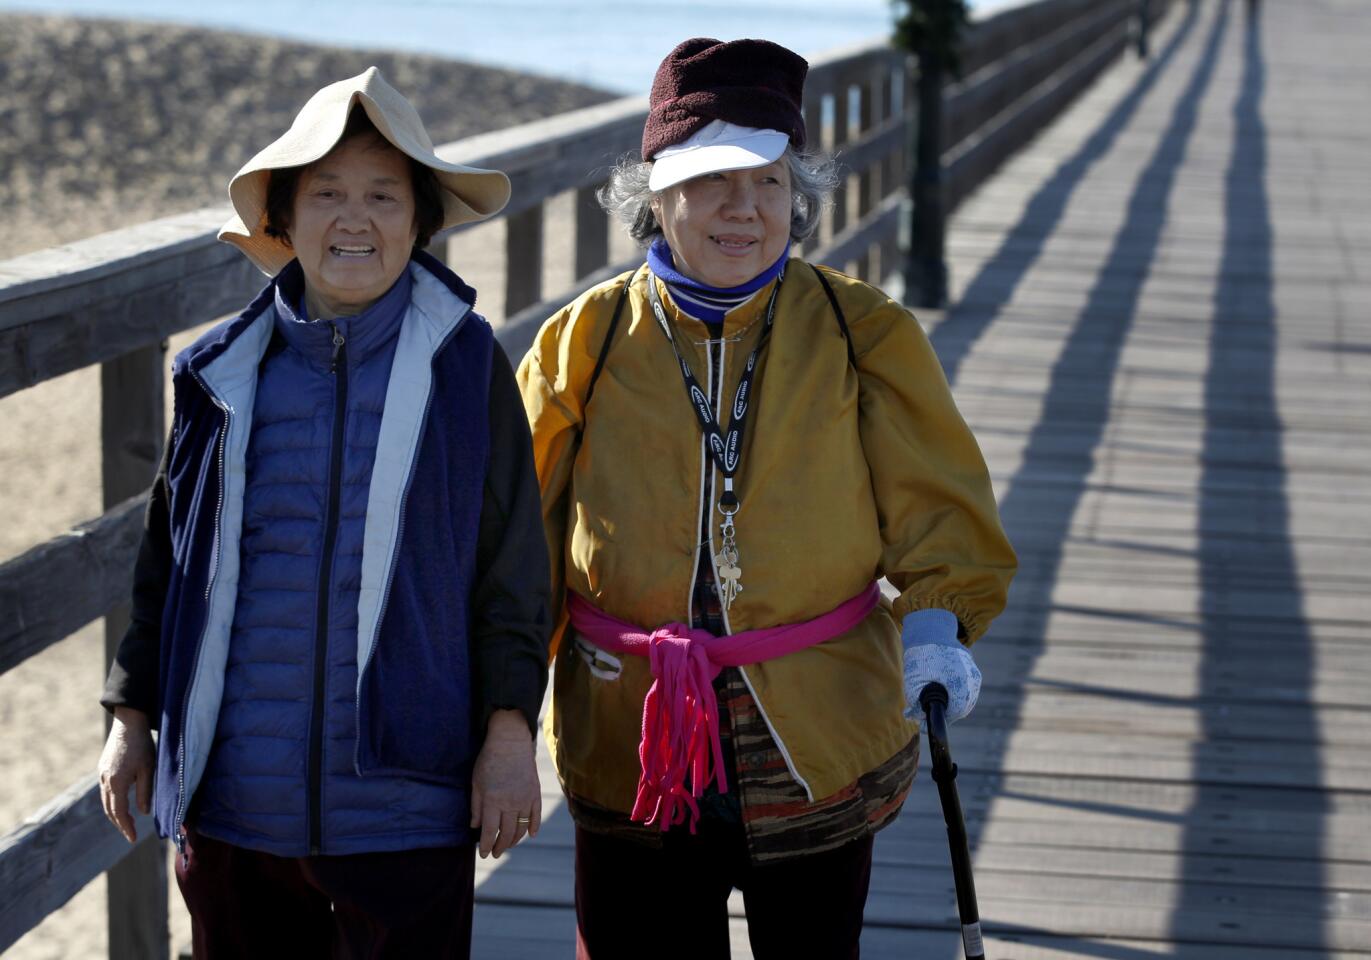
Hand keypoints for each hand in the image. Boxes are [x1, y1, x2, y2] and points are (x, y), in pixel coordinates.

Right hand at [98, 707, 154, 842]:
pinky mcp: (102, 768)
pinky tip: (121, 802)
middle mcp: (105, 781)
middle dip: (120, 823)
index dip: (126, 827)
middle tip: (130, 834)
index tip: (132, 839)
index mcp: (116, 783)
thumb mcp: (148, 769)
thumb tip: (143, 813)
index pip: (119, 813)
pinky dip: (112, 801)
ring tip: (127, 821)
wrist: (128, 722)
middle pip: (109, 810)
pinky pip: (105, 790)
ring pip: (106, 801)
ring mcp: (101, 774)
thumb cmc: (142, 745)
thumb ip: (145, 792)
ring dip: (115, 813)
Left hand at [469, 709, 540, 858]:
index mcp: (492, 801)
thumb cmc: (489, 761)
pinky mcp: (535, 793)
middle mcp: (510, 803)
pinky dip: (533, 828)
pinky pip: (536, 816)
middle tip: (495, 853)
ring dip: (514, 841)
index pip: (489, 832)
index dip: (486, 846)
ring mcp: (525, 799)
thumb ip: (475, 807)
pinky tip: (530, 835)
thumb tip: (475, 827)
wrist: (510, 742)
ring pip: (522, 829)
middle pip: (506, 834)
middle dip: (500, 847)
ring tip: (508, 845)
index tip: (483, 854)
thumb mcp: (476, 783)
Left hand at [903, 642, 980, 723]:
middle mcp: (971, 678)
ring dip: (952, 702)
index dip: (944, 718)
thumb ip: (917, 706)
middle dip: (947, 712)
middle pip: (964, 706)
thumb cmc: (921, 657)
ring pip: (966, 698)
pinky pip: (967, 687)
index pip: (957, 711)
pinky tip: (942, 690)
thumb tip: (919, 723)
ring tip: (934, 700)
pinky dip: (956, 692)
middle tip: (929, 713)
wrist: (930, 630)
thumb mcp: (914, 683)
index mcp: (959, 682)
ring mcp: (973, 672)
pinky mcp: (972, 667)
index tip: (930, 720)